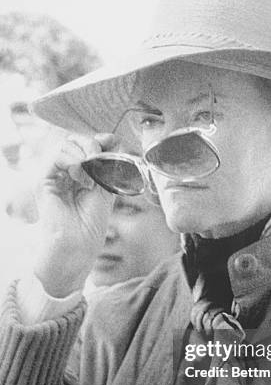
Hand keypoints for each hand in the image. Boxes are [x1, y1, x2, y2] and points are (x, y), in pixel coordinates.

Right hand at [34, 133, 116, 296]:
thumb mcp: (107, 188)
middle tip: (100, 161)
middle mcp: (65, 172)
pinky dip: (72, 160)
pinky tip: (81, 175)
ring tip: (91, 176)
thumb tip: (113, 138)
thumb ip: (109, 164)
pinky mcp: (43, 181)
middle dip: (92, 145)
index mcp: (80, 174)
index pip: (86, 145)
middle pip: (75, 140)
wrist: (79, 246)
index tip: (112, 142)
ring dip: (83, 155)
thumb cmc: (92, 224)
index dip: (99, 140)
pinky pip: (55, 156)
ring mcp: (54, 176)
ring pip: (65, 144)